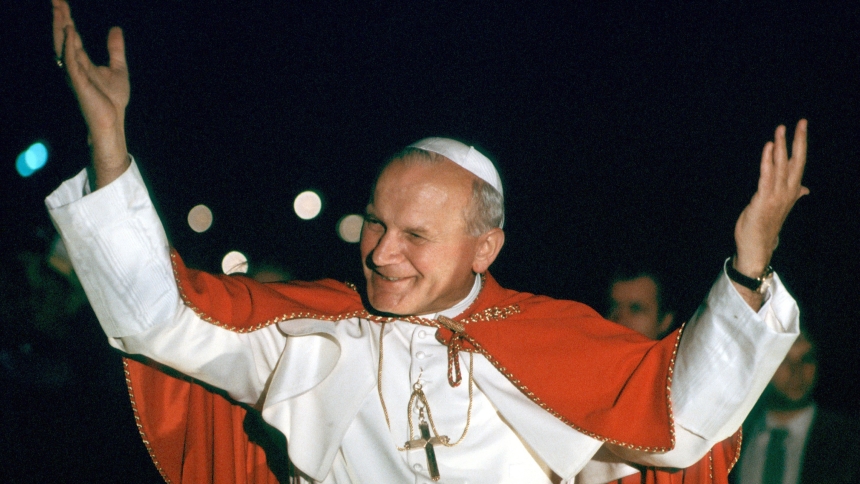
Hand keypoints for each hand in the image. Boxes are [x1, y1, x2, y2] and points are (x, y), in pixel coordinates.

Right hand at [53, 0, 129, 187]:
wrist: (113, 121)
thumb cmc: (112, 100)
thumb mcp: (118, 68)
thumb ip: (115, 49)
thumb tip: (115, 28)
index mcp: (81, 61)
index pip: (71, 35)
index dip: (66, 18)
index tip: (62, 1)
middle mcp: (73, 65)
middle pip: (63, 36)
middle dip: (60, 17)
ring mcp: (74, 73)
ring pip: (64, 45)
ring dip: (61, 27)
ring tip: (61, 9)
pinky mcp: (79, 82)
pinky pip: (71, 61)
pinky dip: (70, 45)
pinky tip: (71, 31)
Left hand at [733, 120, 808, 303]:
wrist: (757, 248)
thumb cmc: (765, 226)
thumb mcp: (779, 207)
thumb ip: (792, 194)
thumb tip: (805, 188)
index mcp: (791, 191)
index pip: (798, 163)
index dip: (801, 145)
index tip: (802, 127)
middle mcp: (787, 192)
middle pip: (795, 161)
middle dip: (797, 141)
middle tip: (800, 122)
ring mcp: (776, 196)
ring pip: (780, 166)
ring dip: (780, 147)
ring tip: (780, 129)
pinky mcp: (763, 200)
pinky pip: (766, 176)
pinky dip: (767, 161)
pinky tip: (768, 148)